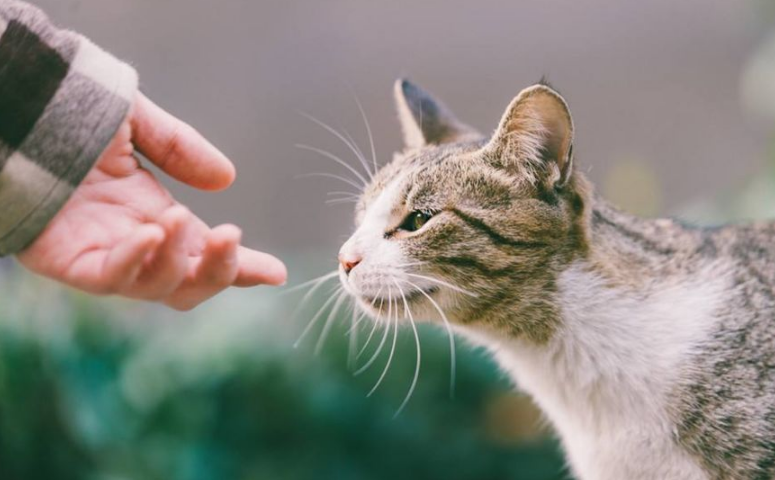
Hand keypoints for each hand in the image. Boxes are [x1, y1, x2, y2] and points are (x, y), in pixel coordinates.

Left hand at [17, 93, 286, 310]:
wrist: (16, 108)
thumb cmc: (68, 115)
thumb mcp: (138, 124)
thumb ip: (180, 148)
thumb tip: (226, 179)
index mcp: (155, 217)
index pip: (204, 253)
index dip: (241, 266)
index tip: (275, 272)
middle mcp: (135, 243)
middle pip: (187, 285)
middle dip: (220, 272)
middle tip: (232, 237)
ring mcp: (103, 255)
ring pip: (156, 288)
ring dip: (178, 260)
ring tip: (178, 218)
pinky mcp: (67, 261)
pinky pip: (109, 278)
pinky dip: (137, 261)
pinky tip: (150, 232)